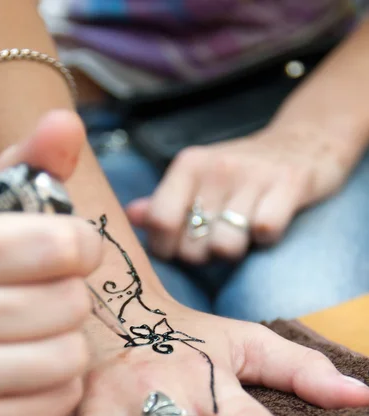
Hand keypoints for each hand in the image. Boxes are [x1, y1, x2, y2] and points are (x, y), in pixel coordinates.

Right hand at [0, 110, 101, 415]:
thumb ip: (17, 171)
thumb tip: (67, 121)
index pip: (59, 242)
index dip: (77, 246)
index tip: (66, 251)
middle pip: (71, 302)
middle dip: (64, 298)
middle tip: (36, 300)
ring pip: (71, 356)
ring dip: (62, 345)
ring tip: (27, 339)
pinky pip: (58, 402)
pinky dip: (52, 389)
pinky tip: (18, 377)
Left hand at [127, 122, 353, 262]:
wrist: (304, 141)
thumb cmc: (241, 171)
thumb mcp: (197, 179)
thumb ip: (163, 202)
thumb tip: (129, 216)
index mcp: (188, 165)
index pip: (159, 222)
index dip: (166, 248)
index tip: (179, 248)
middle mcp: (217, 166)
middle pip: (191, 245)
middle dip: (202, 255)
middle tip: (216, 240)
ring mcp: (254, 174)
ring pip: (226, 246)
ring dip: (235, 251)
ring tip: (241, 234)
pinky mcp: (290, 184)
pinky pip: (265, 232)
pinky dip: (266, 239)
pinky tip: (267, 227)